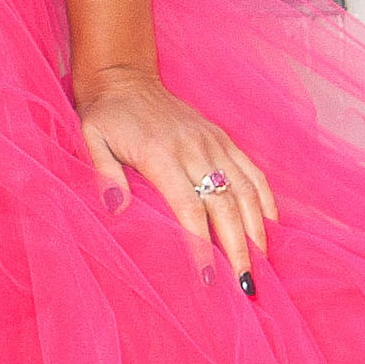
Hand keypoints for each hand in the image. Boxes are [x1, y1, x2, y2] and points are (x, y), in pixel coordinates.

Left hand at [73, 63, 278, 290]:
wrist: (125, 77)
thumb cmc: (107, 116)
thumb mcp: (92, 139)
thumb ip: (104, 173)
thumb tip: (116, 209)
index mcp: (162, 155)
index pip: (189, 209)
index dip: (202, 246)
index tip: (210, 279)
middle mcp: (195, 149)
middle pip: (226, 206)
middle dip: (239, 249)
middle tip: (246, 286)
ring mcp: (213, 143)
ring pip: (246, 191)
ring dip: (257, 231)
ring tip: (261, 266)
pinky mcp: (223, 139)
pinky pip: (253, 172)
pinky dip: (266, 200)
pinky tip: (271, 227)